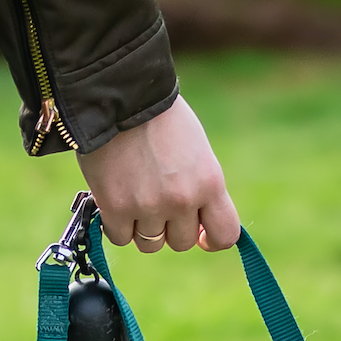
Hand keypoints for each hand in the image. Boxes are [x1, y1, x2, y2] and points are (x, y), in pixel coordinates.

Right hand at [75, 95, 240, 252]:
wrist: (120, 96)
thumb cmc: (160, 118)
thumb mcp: (196, 152)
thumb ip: (200, 188)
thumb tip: (197, 223)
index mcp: (209, 183)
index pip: (225, 235)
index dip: (211, 239)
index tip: (200, 234)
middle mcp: (182, 200)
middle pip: (182, 242)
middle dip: (171, 228)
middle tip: (156, 201)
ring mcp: (148, 206)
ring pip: (150, 244)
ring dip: (142, 227)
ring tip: (134, 197)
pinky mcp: (115, 207)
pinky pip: (120, 238)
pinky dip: (116, 225)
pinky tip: (115, 201)